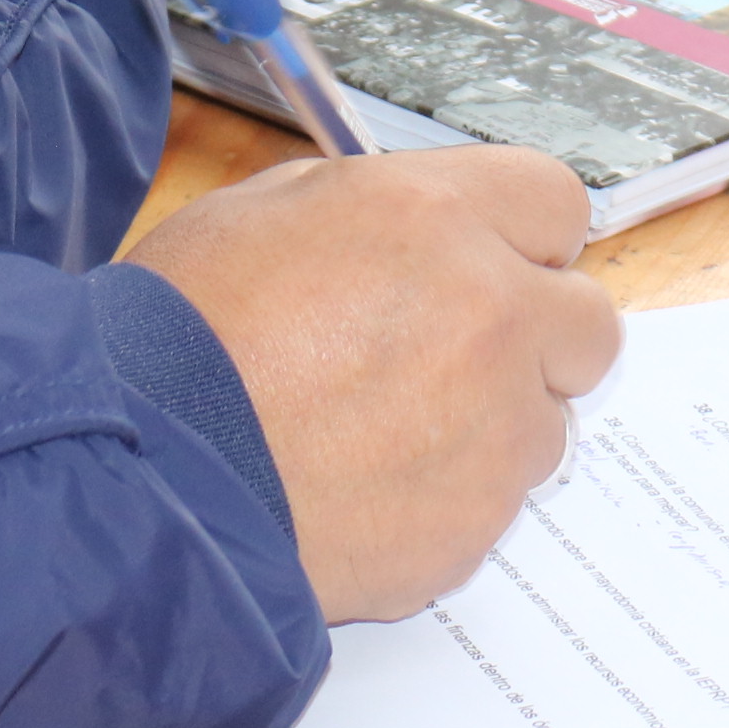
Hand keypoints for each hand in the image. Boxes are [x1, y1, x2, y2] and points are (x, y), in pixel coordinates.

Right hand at [124, 146, 616, 623]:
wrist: (140, 471)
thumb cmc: (177, 339)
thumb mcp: (260, 214)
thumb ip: (376, 212)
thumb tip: (425, 230)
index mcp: (434, 219)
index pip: (556, 204)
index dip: (522, 239)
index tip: (497, 265)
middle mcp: (489, 316)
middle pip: (588, 324)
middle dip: (535, 339)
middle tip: (453, 359)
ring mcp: (495, 429)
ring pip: (545, 426)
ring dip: (488, 429)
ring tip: (381, 438)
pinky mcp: (477, 523)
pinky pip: (492, 504)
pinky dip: (444, 500)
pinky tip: (364, 490)